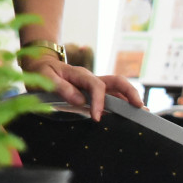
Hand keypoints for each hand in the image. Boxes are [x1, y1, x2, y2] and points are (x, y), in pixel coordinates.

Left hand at [21, 53, 144, 120]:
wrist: (40, 64)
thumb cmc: (41, 71)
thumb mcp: (44, 77)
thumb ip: (61, 88)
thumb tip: (79, 100)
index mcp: (79, 74)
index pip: (96, 86)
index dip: (99, 102)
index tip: (96, 118)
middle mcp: (91, 78)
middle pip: (117, 81)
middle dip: (130, 93)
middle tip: (139, 108)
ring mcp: (94, 84)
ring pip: (118, 89)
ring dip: (131, 99)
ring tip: (143, 113)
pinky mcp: (93, 92)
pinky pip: (112, 96)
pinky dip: (122, 104)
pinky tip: (129, 115)